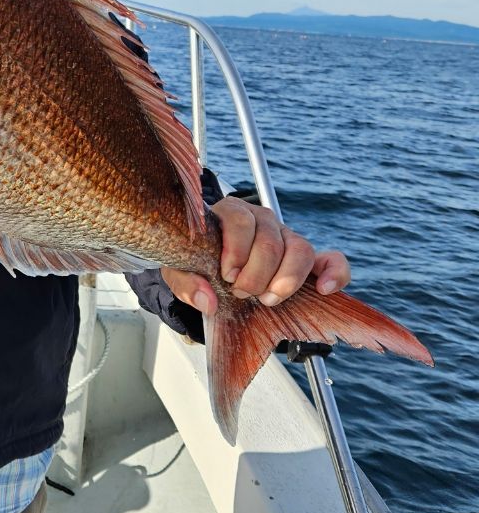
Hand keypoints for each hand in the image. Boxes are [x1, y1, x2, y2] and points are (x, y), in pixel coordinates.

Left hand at [161, 197, 350, 316]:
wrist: (211, 266)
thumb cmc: (196, 260)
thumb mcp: (179, 268)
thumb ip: (186, 281)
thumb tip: (208, 299)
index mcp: (230, 214)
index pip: (239, 219)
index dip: (236, 250)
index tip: (227, 275)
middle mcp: (262, 221)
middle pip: (270, 240)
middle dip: (256, 275)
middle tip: (241, 293)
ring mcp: (286, 238)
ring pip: (300, 249)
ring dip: (286, 280)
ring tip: (267, 298)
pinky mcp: (306, 258)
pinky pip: (331, 260)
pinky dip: (334, 273)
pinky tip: (323, 289)